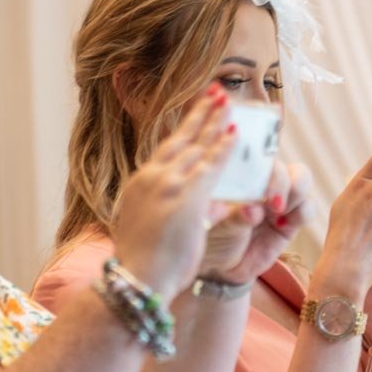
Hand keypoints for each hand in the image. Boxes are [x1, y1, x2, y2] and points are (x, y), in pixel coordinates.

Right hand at [111, 85, 235, 297]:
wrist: (138, 279)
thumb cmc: (143, 262)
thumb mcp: (154, 227)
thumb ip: (178, 211)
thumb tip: (211, 207)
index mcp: (141, 184)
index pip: (167, 148)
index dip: (184, 128)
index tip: (196, 110)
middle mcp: (152, 178)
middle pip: (181, 138)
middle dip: (200, 113)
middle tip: (215, 91)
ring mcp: (168, 185)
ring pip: (197, 146)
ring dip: (214, 122)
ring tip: (228, 101)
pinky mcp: (186, 198)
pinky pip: (210, 167)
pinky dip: (222, 147)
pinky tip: (234, 133)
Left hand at [198, 161, 314, 285]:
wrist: (220, 267)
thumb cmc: (211, 238)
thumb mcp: (215, 228)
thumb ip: (234, 219)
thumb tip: (253, 210)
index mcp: (241, 174)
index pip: (260, 155)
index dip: (265, 163)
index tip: (257, 183)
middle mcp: (264, 182)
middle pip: (286, 165)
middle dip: (282, 182)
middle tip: (272, 204)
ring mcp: (280, 200)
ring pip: (303, 180)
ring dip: (295, 194)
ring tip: (277, 212)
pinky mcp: (292, 220)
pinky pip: (308, 208)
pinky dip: (301, 212)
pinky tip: (281, 225)